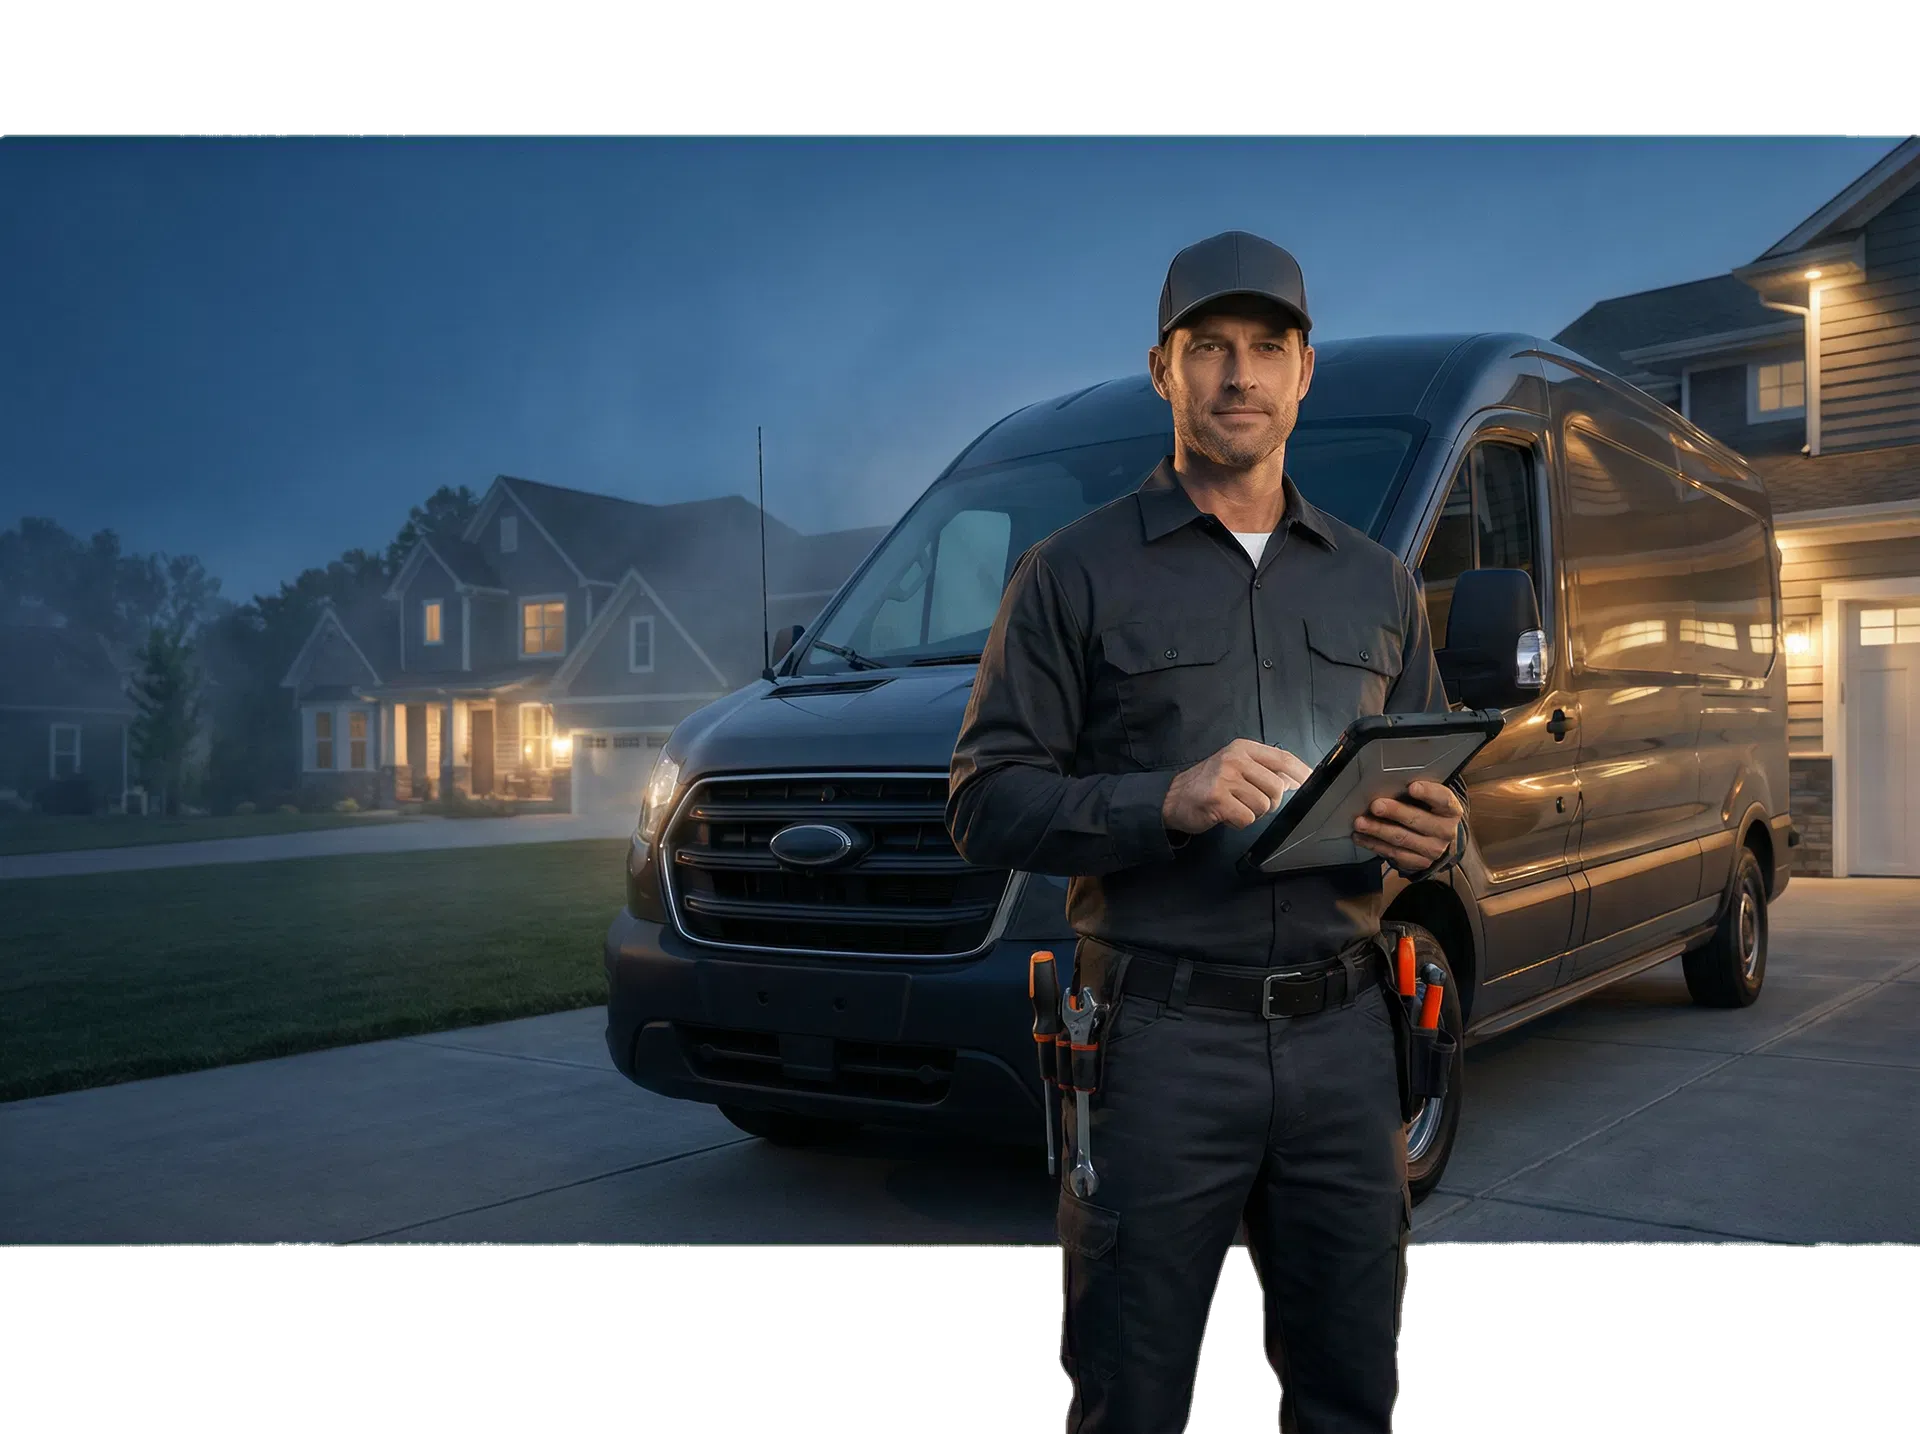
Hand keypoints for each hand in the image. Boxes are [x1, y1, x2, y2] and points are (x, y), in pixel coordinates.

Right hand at [1162, 739, 1313, 834]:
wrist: (1172, 798)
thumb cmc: (1209, 784)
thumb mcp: (1236, 768)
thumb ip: (1265, 771)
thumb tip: (1298, 780)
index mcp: (1243, 749)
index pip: (1283, 759)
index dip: (1302, 773)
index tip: (1313, 784)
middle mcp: (1234, 759)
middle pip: (1277, 787)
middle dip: (1271, 802)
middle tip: (1251, 802)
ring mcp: (1224, 778)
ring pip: (1264, 805)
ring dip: (1253, 813)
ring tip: (1236, 807)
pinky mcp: (1217, 799)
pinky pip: (1247, 818)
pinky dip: (1240, 822)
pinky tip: (1227, 816)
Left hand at [1354, 780, 1463, 873]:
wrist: (1437, 837)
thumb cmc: (1428, 809)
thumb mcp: (1429, 798)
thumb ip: (1415, 790)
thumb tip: (1387, 781)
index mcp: (1451, 810)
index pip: (1443, 800)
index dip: (1428, 793)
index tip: (1412, 787)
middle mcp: (1445, 831)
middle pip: (1418, 820)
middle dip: (1395, 812)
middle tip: (1375, 806)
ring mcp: (1433, 849)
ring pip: (1401, 838)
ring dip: (1378, 830)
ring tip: (1360, 823)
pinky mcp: (1419, 862)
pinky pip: (1393, 854)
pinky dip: (1374, 844)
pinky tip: (1361, 837)